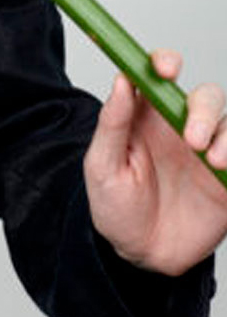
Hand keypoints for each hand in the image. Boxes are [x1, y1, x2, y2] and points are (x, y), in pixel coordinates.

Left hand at [84, 48, 226, 276]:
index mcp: (145, 116)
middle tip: (192, 138)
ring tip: (210, 160)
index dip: (165, 62)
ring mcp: (207, 152)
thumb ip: (112, 122)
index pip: (159, 75)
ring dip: (225, 134)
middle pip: (204, 96)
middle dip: (203, 108)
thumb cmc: (114, 205)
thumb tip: (122, 80)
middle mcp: (179, 127)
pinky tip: (223, 168)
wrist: (140, 254)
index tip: (166, 68)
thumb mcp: (102, 165)